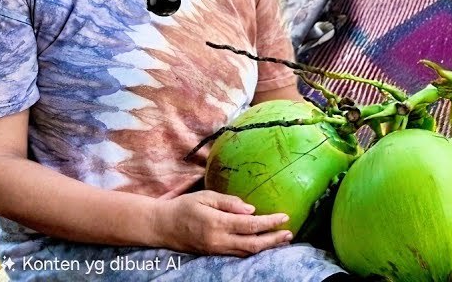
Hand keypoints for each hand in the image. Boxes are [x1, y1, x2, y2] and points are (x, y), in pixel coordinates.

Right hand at [153, 191, 292, 256]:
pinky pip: (237, 254)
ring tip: (282, 239)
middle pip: (252, 244)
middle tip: (290, 233)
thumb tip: (251, 209)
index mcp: (217, 223)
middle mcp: (218, 240)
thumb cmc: (184, 207)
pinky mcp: (214, 253)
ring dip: (266, 247)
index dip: (269, 222)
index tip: (285, 217)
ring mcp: (216, 249)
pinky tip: (263, 244)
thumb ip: (229, 202)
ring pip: (246, 252)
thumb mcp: (205, 197)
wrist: (161, 226)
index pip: (250, 225)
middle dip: (273, 239)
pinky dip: (253, 250)